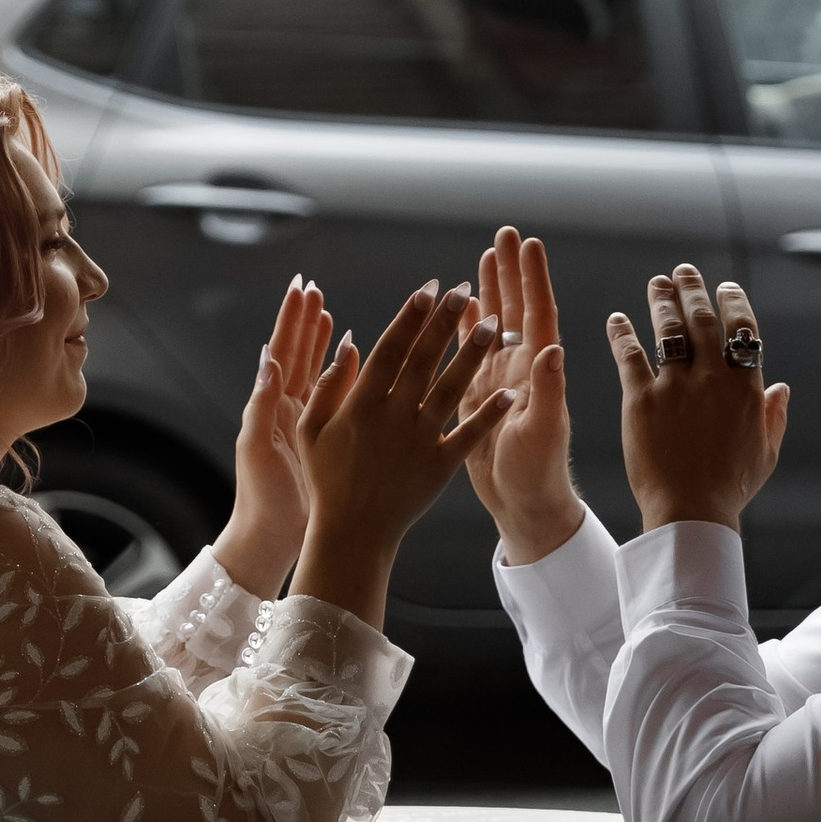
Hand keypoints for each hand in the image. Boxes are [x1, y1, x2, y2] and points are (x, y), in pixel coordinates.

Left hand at [217, 277, 344, 598]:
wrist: (272, 536)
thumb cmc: (259, 495)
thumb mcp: (256, 448)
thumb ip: (261, 404)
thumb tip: (266, 359)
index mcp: (270, 404)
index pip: (282, 351)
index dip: (293, 320)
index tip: (303, 289)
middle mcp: (286, 407)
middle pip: (299, 353)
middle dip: (308, 322)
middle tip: (317, 290)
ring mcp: (306, 422)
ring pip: (317, 372)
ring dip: (323, 344)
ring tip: (331, 314)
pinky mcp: (324, 440)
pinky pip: (337, 401)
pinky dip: (343, 378)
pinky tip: (355, 362)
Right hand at [294, 286, 506, 626]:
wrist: (352, 533)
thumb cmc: (325, 479)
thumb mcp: (310, 429)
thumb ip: (329, 385)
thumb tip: (350, 342)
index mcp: (361, 403)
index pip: (390, 349)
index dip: (410, 317)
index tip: (427, 288)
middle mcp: (394, 416)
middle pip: (424, 359)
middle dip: (444, 322)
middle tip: (462, 289)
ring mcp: (420, 440)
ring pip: (452, 388)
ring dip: (472, 355)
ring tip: (493, 324)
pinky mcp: (440, 466)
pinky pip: (469, 434)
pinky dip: (490, 414)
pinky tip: (509, 391)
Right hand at [462, 228, 580, 567]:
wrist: (524, 508)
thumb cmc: (538, 474)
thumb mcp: (543, 431)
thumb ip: (547, 388)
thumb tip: (553, 346)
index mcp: (538, 371)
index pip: (537, 313)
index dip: (533, 276)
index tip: (529, 241)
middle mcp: (521, 368)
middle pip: (516, 308)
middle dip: (511, 270)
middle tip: (506, 232)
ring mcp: (501, 380)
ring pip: (495, 325)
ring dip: (492, 290)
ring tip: (487, 255)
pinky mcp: (480, 396)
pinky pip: (472, 352)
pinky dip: (468, 326)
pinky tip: (462, 306)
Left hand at [605, 263, 788, 532]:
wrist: (690, 513)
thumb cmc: (730, 487)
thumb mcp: (765, 452)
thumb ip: (773, 415)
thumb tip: (782, 385)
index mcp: (746, 388)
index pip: (743, 329)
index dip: (733, 302)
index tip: (725, 287)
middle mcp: (711, 379)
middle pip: (703, 319)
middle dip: (693, 288)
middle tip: (683, 270)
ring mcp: (675, 386)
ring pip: (667, 328)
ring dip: (661, 300)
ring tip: (656, 283)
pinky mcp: (640, 399)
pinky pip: (629, 356)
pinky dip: (621, 333)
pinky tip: (616, 319)